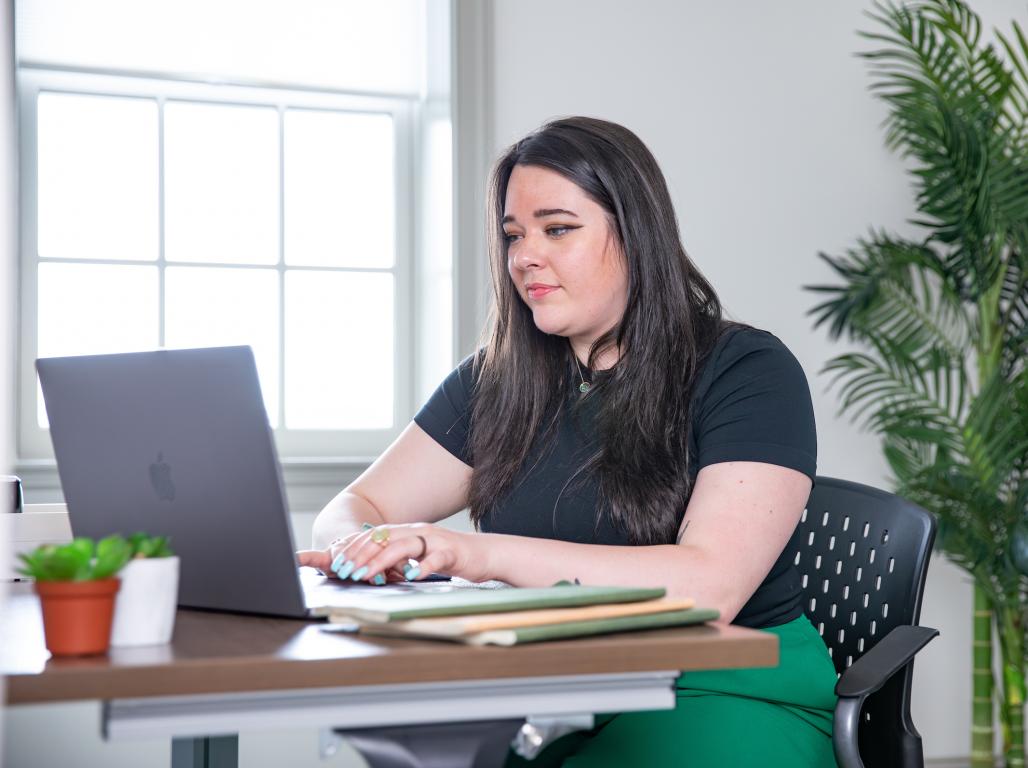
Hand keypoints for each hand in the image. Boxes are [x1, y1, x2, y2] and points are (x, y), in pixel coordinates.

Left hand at [296, 523, 486, 584]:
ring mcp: (435, 540)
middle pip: (384, 539)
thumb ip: (399, 557)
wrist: (485, 554)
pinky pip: (435, 559)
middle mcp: (418, 532)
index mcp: (408, 531)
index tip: (337, 562)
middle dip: (361, 555)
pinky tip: (412, 575)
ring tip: (365, 574)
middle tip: (344, 570)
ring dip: (381, 561)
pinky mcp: (451, 552)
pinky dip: (422, 567)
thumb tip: (371, 567)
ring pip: (403, 547)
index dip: (355, 547)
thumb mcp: (420, 554)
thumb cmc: (451, 556)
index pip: (375, 535)